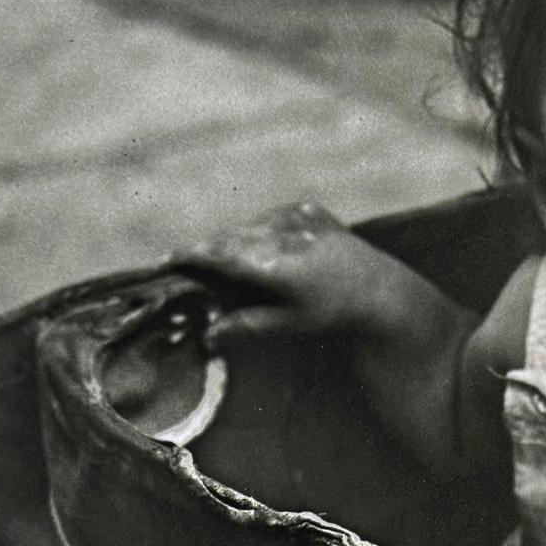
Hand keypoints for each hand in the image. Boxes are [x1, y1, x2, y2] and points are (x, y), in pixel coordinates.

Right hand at [175, 201, 371, 346]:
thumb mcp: (291, 325)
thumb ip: (248, 327)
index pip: (219, 253)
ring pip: (247, 225)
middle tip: (183, 264)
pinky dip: (260, 230)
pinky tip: (263, 248)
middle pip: (229, 237)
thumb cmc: (334, 314)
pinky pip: (270, 217)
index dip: (188, 255)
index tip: (163, 261)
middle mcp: (283, 233)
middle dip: (205, 250)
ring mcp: (297, 216)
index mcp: (275, 263)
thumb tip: (208, 337)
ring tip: (220, 260)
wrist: (382, 291)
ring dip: (232, 240)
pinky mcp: (308, 209)